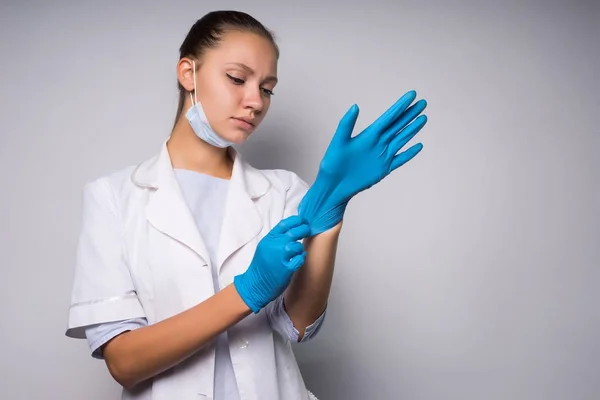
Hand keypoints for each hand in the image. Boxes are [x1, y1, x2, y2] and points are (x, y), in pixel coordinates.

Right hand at [234, 215, 310, 312]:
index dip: (296, 220)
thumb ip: (275, 238)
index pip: (284, 224)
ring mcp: (281, 257)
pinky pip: (300, 259)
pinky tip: (298, 260)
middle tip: (307, 231)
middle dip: (303, 230)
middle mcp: (274, 246)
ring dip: (300, 248)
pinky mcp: (286, 269)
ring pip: (298, 246)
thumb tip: (291, 229)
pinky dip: (300, 258)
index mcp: (269, 239)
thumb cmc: (261, 266)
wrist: (255, 284)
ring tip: (297, 252)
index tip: (302, 220)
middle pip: (294, 232)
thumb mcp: (264, 247)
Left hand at [298, 90, 427, 234]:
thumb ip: (346, 124)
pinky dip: (409, 153)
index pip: (388, 117)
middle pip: (398, 126)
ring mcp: (382, 156)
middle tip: (422, 102)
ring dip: (412, 129)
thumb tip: (355, 106)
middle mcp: (378, 143)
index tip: (411, 95)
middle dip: (410, 114)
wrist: (333, 185)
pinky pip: (400, 159)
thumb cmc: (332, 163)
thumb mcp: (338, 141)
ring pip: (401, 139)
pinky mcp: (384, 169)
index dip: (400, 106)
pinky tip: (418, 146)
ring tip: (423, 118)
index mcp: (368, 135)